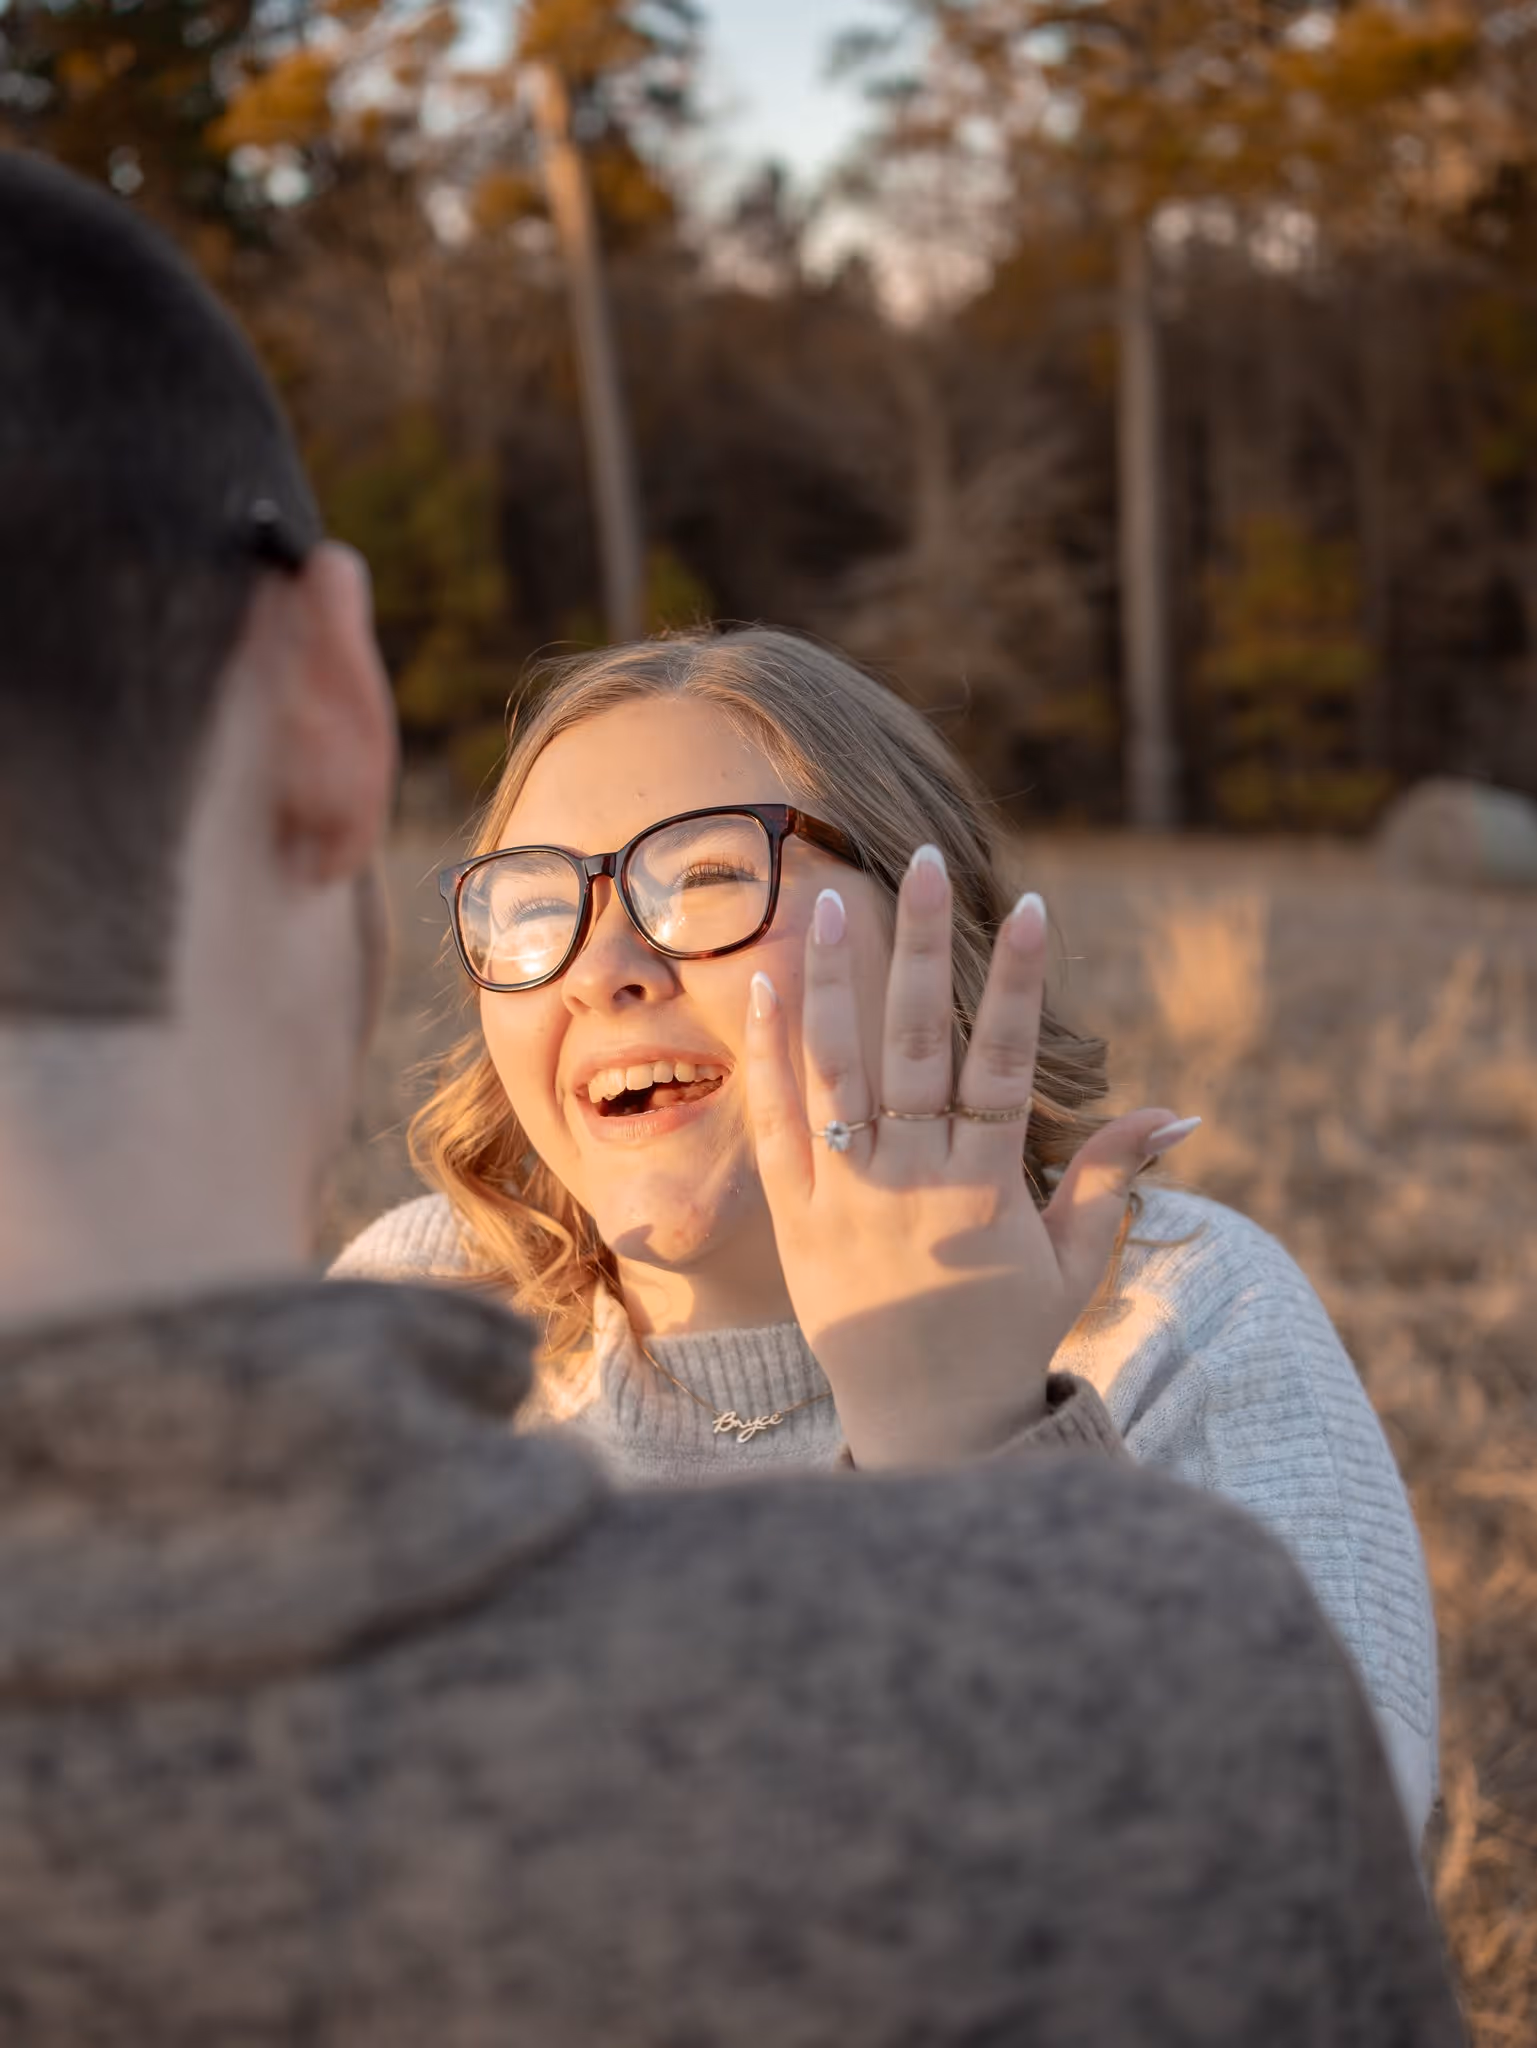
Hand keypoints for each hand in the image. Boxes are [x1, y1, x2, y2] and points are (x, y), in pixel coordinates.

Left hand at [744, 844, 1197, 1468]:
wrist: (918, 1424)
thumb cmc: (1006, 1337)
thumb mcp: (1074, 1264)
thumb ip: (1111, 1179)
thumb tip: (1179, 1112)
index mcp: (985, 1192)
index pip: (1002, 1067)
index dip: (1016, 985)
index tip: (1030, 908)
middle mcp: (910, 1184)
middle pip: (914, 1047)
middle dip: (922, 948)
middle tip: (923, 861)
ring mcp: (843, 1197)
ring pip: (834, 1072)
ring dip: (832, 981)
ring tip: (826, 899)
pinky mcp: (792, 1216)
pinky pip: (777, 1123)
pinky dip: (771, 1055)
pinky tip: (767, 986)